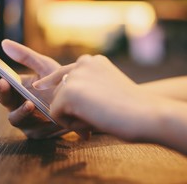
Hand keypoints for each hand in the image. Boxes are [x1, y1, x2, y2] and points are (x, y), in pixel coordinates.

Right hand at [0, 39, 64, 138]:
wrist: (79, 99)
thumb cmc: (60, 82)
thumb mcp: (44, 66)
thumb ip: (26, 56)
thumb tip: (3, 43)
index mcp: (17, 88)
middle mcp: (17, 104)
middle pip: (4, 99)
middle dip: (2, 91)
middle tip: (2, 82)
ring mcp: (26, 119)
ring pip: (14, 118)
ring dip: (20, 111)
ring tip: (29, 103)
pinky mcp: (37, 132)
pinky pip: (33, 129)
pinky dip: (38, 123)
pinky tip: (45, 115)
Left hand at [32, 54, 151, 140]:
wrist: (147, 113)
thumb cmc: (134, 108)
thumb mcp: (110, 89)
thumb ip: (90, 89)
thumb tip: (66, 103)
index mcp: (95, 61)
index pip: (66, 71)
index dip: (51, 81)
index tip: (39, 86)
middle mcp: (83, 63)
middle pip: (60, 90)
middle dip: (70, 109)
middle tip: (91, 123)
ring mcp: (75, 75)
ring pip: (57, 103)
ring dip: (71, 117)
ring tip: (95, 121)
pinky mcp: (68, 91)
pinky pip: (55, 114)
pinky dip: (68, 125)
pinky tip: (89, 124)